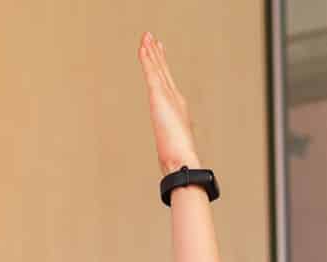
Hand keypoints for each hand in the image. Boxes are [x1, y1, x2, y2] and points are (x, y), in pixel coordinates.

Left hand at [139, 32, 199, 174]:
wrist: (182, 160)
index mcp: (177, 108)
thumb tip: (169, 156)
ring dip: (151, 51)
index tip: (157, 53)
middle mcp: (175, 98)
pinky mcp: (159, 97)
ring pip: (157, 68)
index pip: (167, 83)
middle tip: (151, 37)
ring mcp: (168, 96)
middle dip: (156, 53)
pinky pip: (151, 73)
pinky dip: (147, 59)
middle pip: (163, 71)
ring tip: (146, 36)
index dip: (162, 66)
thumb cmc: (179, 159)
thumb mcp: (173, 148)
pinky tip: (143, 48)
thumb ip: (170, 145)